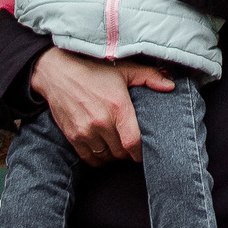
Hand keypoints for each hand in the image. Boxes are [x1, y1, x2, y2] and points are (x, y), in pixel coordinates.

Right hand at [31, 48, 175, 162]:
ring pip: (106, 157)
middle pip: (121, 152)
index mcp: (118, 106)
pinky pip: (90, 158)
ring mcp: (85, 131)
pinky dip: (98, 158)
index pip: (133, 142)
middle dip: (128, 152)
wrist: (57, 73)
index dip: (141, 152)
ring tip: (116, 146)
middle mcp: (101, 122)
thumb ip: (149, 77)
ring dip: (114, 155)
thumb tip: (170, 85)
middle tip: (130, 145)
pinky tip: (102, 149)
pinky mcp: (73, 137)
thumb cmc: (93, 70)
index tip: (144, 151)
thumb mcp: (124, 69)